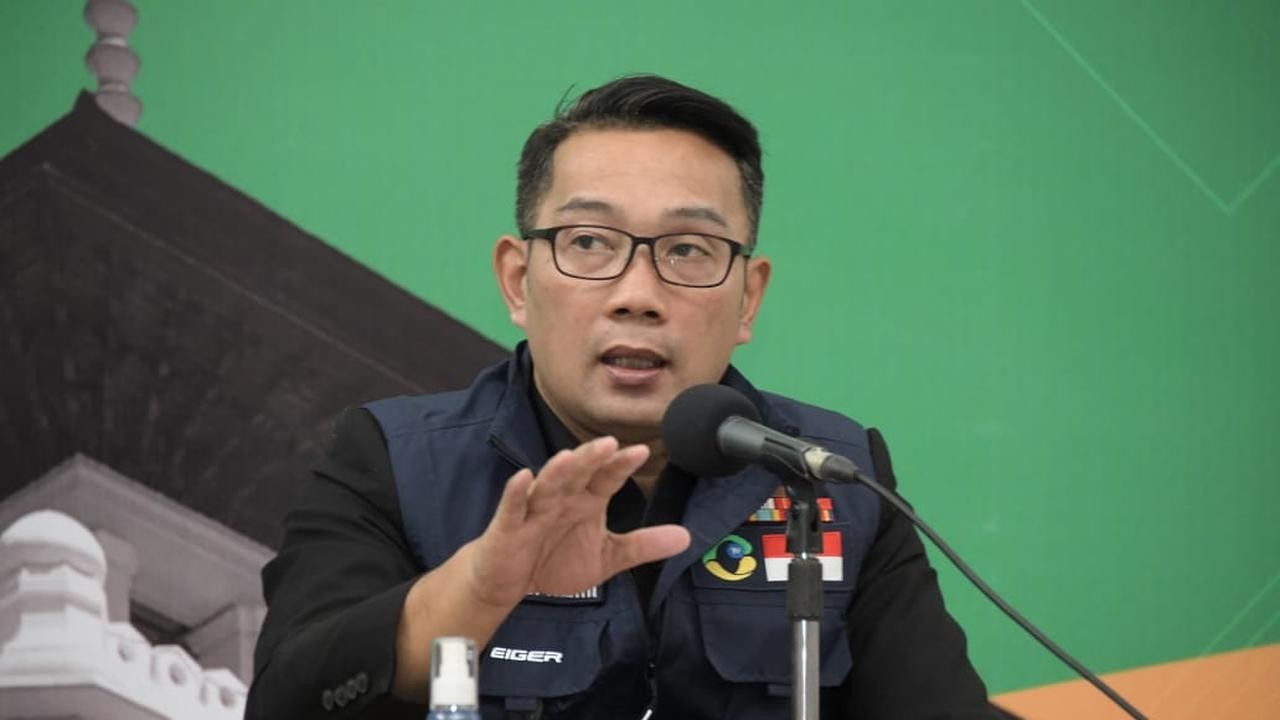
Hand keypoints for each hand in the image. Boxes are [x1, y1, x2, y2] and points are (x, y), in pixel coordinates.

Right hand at [464, 436, 690, 608]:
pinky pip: (513, 507)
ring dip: (558, 470)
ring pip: (548, 485)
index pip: (607, 478)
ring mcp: (535, 510)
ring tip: (571, 456)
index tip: (642, 451)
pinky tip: (523, 476)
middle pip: (579, 474)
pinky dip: (517, 492)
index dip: (621, 465)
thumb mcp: (607, 557)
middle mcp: (563, 499)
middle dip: (592, 458)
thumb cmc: (556, 560)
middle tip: (610, 443)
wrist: (509, 582)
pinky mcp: (509, 526)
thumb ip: (643, 545)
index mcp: (587, 501)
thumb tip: (687, 538)